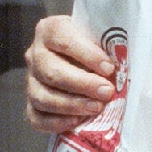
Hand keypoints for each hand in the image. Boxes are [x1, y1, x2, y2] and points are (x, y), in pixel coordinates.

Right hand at [23, 15, 116, 132]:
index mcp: (50, 30)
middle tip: (106, 92)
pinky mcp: (29, 103)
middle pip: (51, 72)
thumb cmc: (92, 44)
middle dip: (82, 84)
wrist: (79, 56)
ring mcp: (30, 80)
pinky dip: (56, 122)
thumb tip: (121, 66)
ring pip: (42, 96)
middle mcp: (35, 54)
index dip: (87, 55)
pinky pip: (36, 117)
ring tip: (96, 108)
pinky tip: (77, 121)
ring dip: (71, 105)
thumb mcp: (97, 36)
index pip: (64, 40)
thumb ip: (104, 46)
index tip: (109, 68)